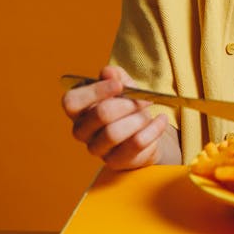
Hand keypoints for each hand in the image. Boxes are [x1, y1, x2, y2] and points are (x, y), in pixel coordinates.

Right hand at [61, 64, 180, 169]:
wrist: (144, 131)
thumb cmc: (127, 106)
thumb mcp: (123, 86)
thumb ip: (115, 76)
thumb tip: (108, 72)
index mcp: (78, 109)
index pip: (72, 101)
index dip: (95, 91)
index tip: (119, 85)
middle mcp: (81, 131)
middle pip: (100, 114)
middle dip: (126, 103)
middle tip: (142, 100)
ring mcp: (96, 149)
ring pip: (114, 133)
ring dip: (138, 118)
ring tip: (148, 113)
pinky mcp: (115, 161)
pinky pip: (135, 144)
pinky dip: (153, 129)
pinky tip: (161, 120)